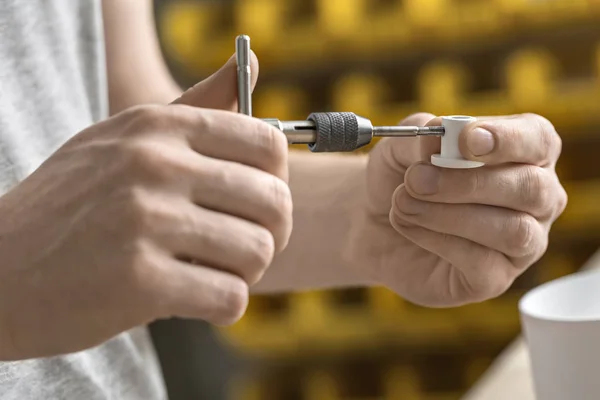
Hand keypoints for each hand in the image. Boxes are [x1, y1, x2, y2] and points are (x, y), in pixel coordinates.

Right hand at [0, 54, 291, 359]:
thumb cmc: (72, 205)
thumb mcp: (125, 139)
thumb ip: (195, 107)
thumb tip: (253, 64)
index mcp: (159, 127)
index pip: (268, 145)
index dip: (275, 184)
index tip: (254, 207)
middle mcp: (154, 163)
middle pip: (274, 202)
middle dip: (271, 235)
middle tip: (244, 250)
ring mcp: (145, 219)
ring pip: (257, 251)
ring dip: (245, 273)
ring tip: (212, 273)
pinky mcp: (138, 279)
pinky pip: (230, 297)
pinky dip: (222, 306)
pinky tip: (194, 300)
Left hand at [349, 113, 566, 306]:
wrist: (374, 223)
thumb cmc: (401, 176)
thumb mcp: (401, 146)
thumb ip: (422, 135)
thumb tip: (439, 136)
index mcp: (524, 152)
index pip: (538, 139)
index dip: (507, 139)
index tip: (466, 140)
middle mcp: (536, 198)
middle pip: (531, 188)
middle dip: (469, 183)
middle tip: (416, 179)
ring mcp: (523, 243)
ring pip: (512, 231)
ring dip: (449, 214)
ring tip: (402, 203)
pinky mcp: (495, 278)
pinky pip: (482, 262)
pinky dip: (437, 240)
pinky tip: (407, 225)